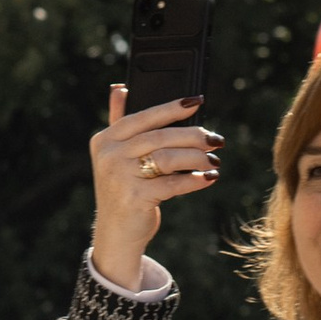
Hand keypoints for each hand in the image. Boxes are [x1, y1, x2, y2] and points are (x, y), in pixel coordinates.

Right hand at [89, 87, 221, 289]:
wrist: (116, 232)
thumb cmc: (123, 188)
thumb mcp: (116, 154)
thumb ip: (118, 120)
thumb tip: (120, 87)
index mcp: (105, 139)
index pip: (142, 116)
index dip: (171, 107)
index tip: (197, 101)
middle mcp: (108, 156)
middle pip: (159, 137)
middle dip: (192, 135)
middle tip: (215, 139)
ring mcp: (120, 177)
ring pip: (167, 158)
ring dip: (196, 157)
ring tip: (214, 160)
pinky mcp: (134, 198)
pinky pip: (171, 184)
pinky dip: (193, 180)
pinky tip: (209, 177)